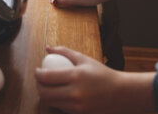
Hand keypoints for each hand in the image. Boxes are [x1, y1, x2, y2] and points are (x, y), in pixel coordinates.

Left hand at [35, 46, 155, 113]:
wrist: (120, 94)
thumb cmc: (102, 74)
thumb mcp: (85, 59)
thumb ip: (64, 52)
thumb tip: (48, 48)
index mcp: (76, 76)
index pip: (47, 77)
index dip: (37, 74)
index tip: (38, 70)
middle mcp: (75, 93)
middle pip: (44, 93)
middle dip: (38, 85)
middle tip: (40, 79)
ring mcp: (76, 106)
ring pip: (51, 102)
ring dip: (45, 94)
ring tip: (48, 86)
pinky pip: (60, 108)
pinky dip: (56, 101)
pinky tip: (59, 93)